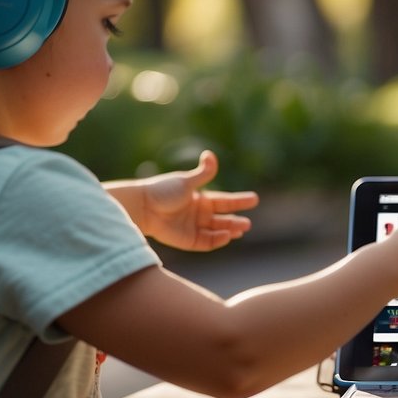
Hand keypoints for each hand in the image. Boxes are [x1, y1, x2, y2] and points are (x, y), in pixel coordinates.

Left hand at [108, 151, 258, 251]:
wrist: (143, 207)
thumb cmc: (163, 191)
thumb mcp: (186, 181)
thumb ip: (203, 173)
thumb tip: (211, 155)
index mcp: (201, 199)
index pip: (225, 201)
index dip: (239, 201)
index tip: (254, 199)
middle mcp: (200, 214)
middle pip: (223, 219)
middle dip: (236, 221)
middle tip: (248, 223)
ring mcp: (194, 228)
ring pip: (218, 231)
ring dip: (230, 231)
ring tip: (241, 229)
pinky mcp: (187, 240)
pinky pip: (207, 242)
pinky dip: (218, 240)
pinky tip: (227, 236)